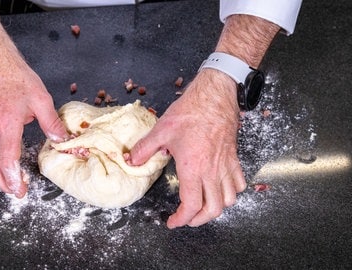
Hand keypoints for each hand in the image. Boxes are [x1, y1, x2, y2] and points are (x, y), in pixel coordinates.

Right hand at [0, 67, 67, 197]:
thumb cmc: (16, 79)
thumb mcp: (41, 99)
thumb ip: (52, 123)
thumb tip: (61, 140)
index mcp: (7, 125)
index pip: (6, 160)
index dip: (12, 178)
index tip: (20, 189)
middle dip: (3, 184)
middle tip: (17, 191)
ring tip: (5, 183)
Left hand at [128, 69, 246, 227]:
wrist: (214, 95)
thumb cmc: (190, 112)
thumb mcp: (161, 130)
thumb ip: (144, 149)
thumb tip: (132, 161)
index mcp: (193, 168)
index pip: (191, 205)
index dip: (181, 219)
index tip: (172, 221)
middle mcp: (212, 171)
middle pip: (213, 209)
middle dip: (199, 220)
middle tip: (186, 218)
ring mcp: (225, 165)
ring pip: (229, 199)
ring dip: (216, 208)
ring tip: (203, 206)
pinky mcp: (233, 157)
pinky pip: (238, 182)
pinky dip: (231, 192)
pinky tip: (220, 188)